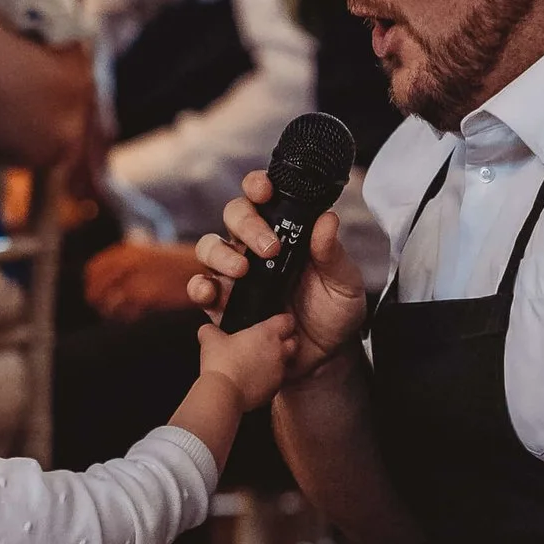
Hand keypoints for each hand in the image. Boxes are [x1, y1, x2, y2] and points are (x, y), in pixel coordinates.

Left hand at [84, 241, 204, 322]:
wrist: (203, 269)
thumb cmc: (178, 264)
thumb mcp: (150, 253)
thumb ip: (128, 262)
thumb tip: (105, 280)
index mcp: (126, 251)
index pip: (93, 270)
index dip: (91, 285)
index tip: (95, 294)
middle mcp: (127, 263)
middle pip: (95, 289)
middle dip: (97, 302)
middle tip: (105, 310)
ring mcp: (136, 280)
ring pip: (107, 304)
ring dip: (112, 312)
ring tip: (121, 314)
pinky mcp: (147, 297)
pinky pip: (127, 313)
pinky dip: (128, 317)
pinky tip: (137, 316)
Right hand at [188, 175, 366, 377]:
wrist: (324, 357)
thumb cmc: (335, 312)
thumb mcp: (344, 282)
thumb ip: (332, 254)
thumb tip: (327, 219)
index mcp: (285, 231)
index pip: (263, 197)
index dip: (257, 186)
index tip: (265, 191)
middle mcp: (255, 248)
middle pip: (233, 216)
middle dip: (246, 224)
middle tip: (270, 249)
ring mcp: (236, 275)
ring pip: (210, 248)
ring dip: (221, 254)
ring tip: (243, 271)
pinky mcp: (223, 305)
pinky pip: (200, 289)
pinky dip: (199, 287)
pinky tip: (212, 292)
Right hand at [196, 309, 295, 413]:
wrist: (224, 393)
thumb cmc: (221, 362)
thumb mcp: (210, 339)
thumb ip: (210, 330)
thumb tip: (207, 330)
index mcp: (268, 333)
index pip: (288, 320)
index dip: (283, 321)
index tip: (275, 323)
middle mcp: (279, 351)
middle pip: (294, 342)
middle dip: (287, 341)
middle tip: (272, 342)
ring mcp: (279, 372)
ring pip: (287, 363)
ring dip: (278, 362)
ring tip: (261, 363)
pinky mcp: (275, 389)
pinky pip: (276, 381)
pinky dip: (270, 379)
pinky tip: (255, 380)